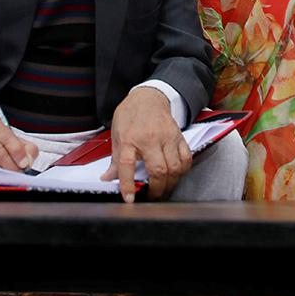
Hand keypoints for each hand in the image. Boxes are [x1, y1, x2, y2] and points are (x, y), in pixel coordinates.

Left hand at [102, 87, 190, 202]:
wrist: (148, 97)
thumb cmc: (131, 115)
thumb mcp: (117, 134)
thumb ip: (115, 159)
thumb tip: (108, 178)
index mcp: (129, 139)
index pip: (126, 165)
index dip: (128, 184)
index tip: (129, 198)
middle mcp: (149, 139)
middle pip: (158, 170)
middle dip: (157, 189)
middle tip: (152, 196)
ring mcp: (166, 138)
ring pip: (174, 167)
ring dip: (170, 183)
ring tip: (164, 188)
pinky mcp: (178, 137)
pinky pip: (186, 158)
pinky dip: (182, 171)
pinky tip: (176, 174)